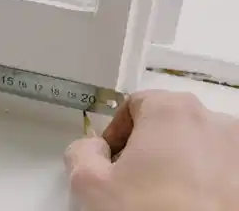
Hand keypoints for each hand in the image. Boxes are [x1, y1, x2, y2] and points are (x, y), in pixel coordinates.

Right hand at [65, 90, 238, 210]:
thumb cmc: (146, 209)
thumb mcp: (90, 184)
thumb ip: (81, 153)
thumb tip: (94, 149)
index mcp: (172, 110)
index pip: (135, 104)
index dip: (116, 132)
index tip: (110, 163)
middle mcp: (213, 120)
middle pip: (168, 123)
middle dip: (148, 148)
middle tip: (133, 182)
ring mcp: (237, 149)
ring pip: (197, 147)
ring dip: (178, 163)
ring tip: (163, 197)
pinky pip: (220, 169)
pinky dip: (204, 181)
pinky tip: (189, 204)